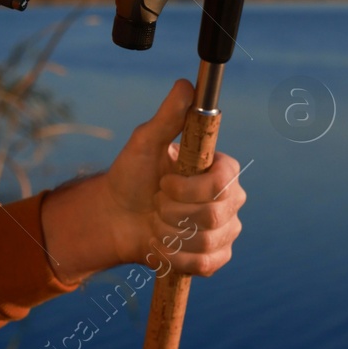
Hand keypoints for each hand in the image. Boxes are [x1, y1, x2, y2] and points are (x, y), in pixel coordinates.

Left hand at [99, 79, 247, 277]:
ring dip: (168, 232)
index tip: (163, 183)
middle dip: (172, 210)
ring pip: (206, 241)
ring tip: (155, 221)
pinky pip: (203, 263)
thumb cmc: (131, 176)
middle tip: (155, 202)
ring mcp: (226, 231)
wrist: (116, 217)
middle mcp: (231, 200)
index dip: (191, 186)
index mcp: (221, 169)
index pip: (225, 178)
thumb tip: (186, 84)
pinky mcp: (215, 258)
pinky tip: (161, 242)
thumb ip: (168, 116)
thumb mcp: (144, 142)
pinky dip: (173, 255)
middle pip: (214, 214)